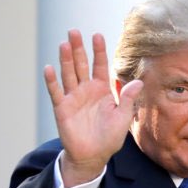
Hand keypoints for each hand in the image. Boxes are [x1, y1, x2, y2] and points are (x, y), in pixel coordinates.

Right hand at [43, 30, 143, 186]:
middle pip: (81, 65)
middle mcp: (86, 90)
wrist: (93, 155)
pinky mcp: (62, 108)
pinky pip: (56, 92)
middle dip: (78, 49)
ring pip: (68, 74)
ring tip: (64, 44)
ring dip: (65, 59)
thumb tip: (138, 82)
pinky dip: (52, 81)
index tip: (97, 35)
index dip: (98, 51)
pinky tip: (49, 68)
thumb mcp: (122, 118)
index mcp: (102, 90)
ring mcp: (73, 97)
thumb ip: (128, 99)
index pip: (100, 66)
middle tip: (74, 31)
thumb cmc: (109, 137)